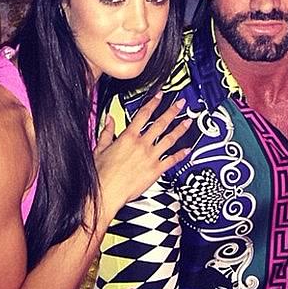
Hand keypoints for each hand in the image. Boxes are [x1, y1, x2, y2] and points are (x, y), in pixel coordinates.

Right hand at [94, 94, 189, 216]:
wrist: (105, 193)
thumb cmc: (101, 174)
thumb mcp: (99, 148)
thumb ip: (107, 132)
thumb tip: (109, 119)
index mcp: (128, 137)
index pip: (143, 114)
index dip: (153, 103)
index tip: (160, 95)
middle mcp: (141, 144)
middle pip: (160, 123)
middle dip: (172, 111)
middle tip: (181, 104)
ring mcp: (150, 157)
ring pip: (169, 139)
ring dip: (180, 129)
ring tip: (188, 121)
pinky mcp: (155, 170)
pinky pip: (172, 160)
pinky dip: (181, 155)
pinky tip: (188, 150)